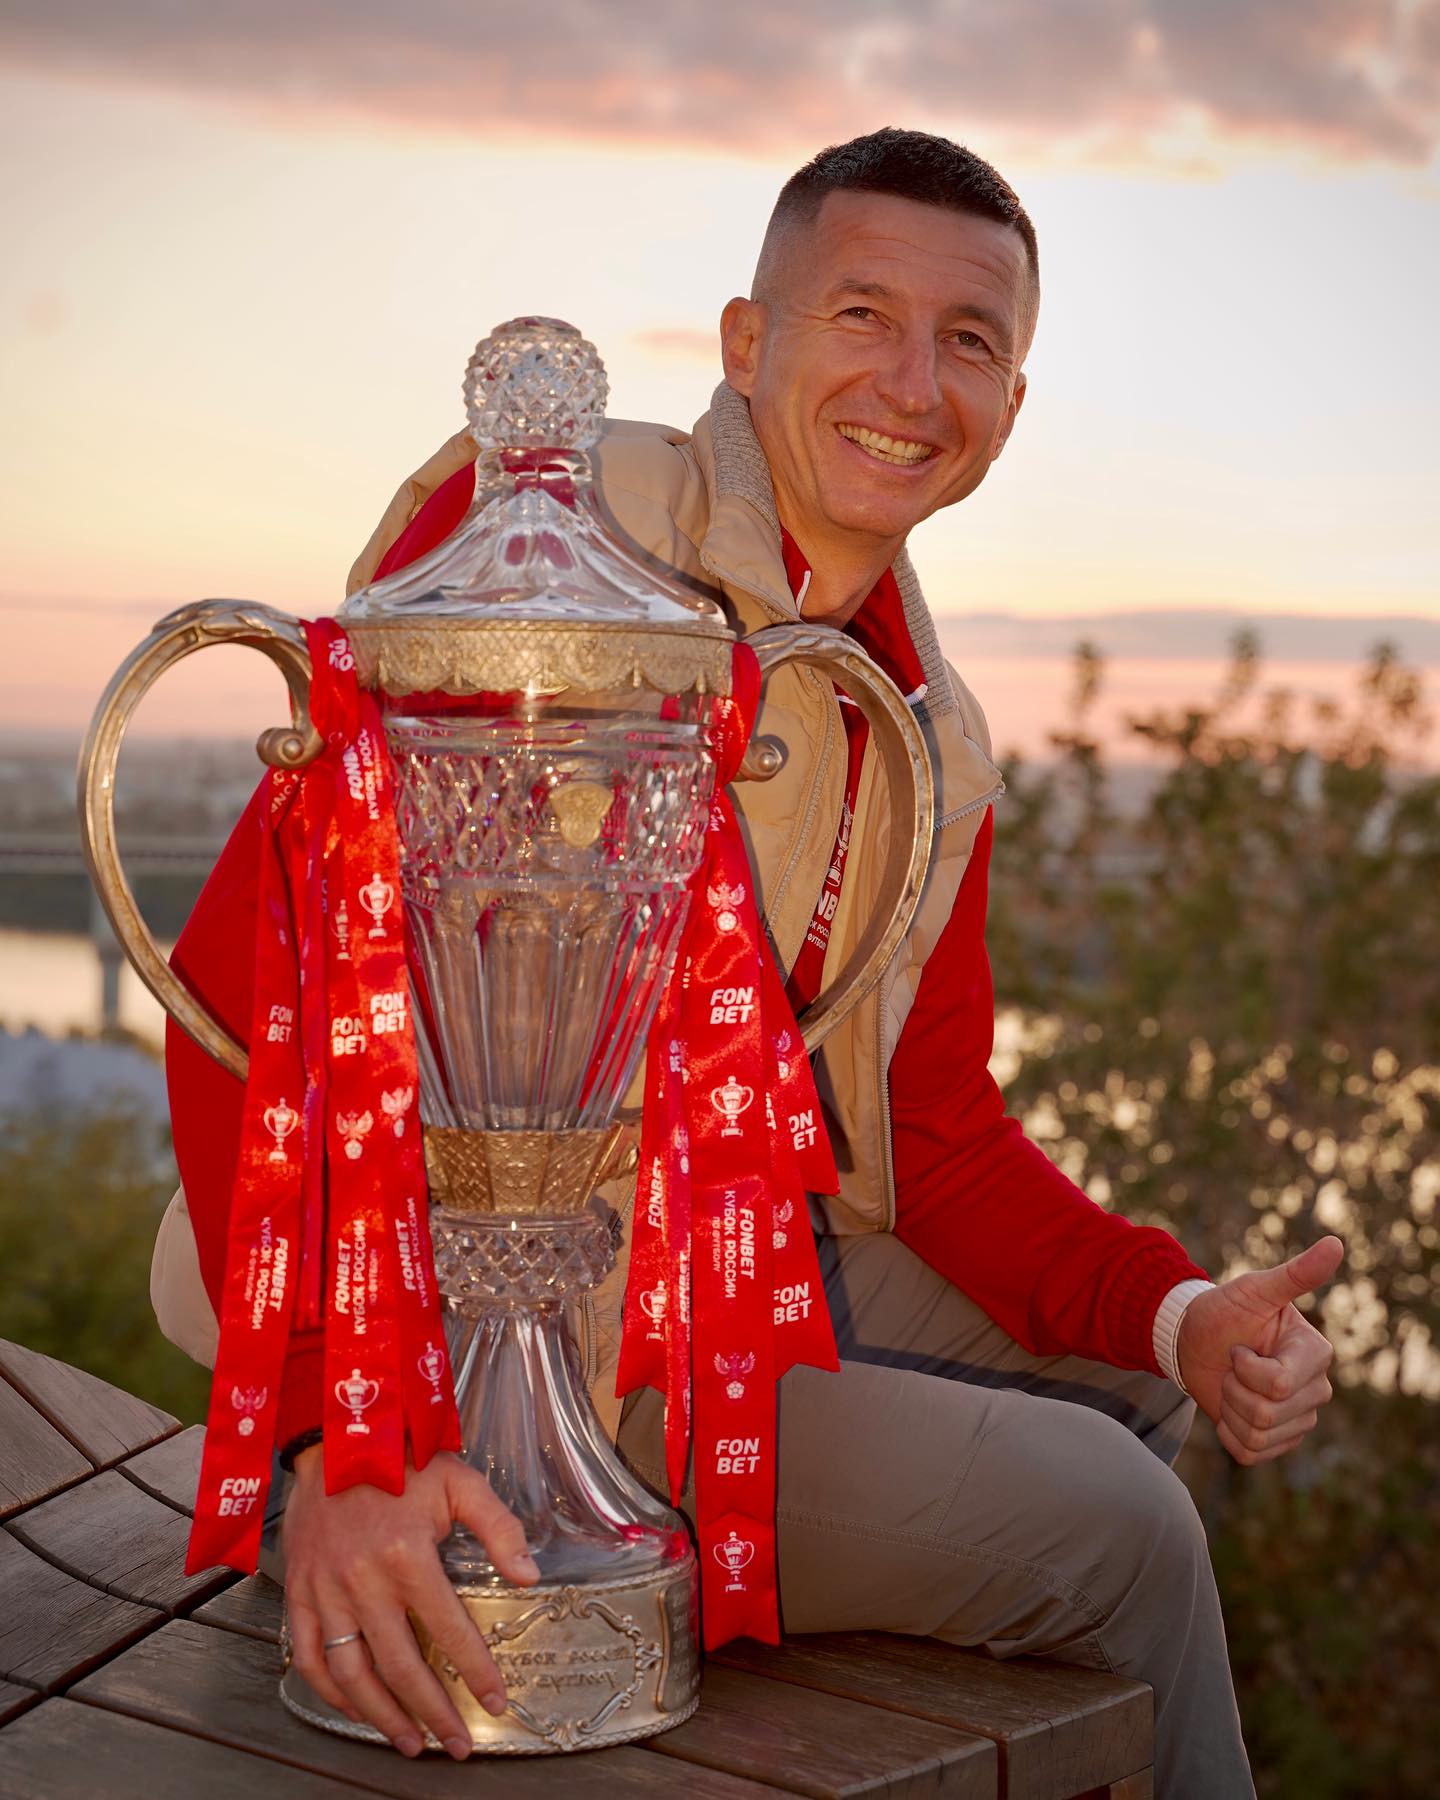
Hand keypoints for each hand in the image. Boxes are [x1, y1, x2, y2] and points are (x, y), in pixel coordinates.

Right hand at [282, 1447, 537, 1758]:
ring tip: (410, 1742)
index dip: (476, 1671)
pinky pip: (309, 1657)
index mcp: (407, 1554)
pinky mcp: (299, 1591)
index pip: (449, 1629)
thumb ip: (498, 1528)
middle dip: (433, 1712)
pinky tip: (356, 1709)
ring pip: (352, 1673)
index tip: (496, 1700)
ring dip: (381, 1715)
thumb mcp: (460, 1481)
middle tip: (456, 1743)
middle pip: (401, 1665)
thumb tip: (529, 1576)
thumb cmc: (401, 1458)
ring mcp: (325, 1590)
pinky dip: (330, 1692)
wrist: (333, 1436)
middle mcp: (363, 1580)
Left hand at [1176, 1236, 1342, 1465]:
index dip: (1247, 1368)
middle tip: (1232, 1364)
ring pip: (1258, 1434)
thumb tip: (1336, 1243)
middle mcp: (1315, 1389)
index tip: (1238, 1347)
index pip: (1280, 1384)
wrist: (1194, 1340)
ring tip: (1230, 1384)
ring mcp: (1298, 1418)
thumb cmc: (1224, 1310)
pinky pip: (1250, 1453)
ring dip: (1229, 1408)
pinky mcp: (1278, 1441)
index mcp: (1315, 1354)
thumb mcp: (1254, 1290)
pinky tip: (1228, 1410)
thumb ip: (1295, 1274)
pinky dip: (1228, 1433)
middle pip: (1268, 1413)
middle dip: (1235, 1388)